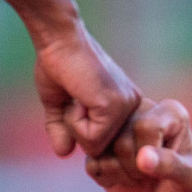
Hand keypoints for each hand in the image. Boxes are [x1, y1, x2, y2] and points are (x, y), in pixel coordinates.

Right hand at [32, 16, 139, 157]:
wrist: (59, 37)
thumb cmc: (57, 64)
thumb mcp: (59, 103)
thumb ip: (62, 129)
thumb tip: (63, 153)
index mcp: (126, 107)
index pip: (103, 143)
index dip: (79, 129)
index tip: (75, 100)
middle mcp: (133, 109)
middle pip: (100, 148)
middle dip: (76, 128)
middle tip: (74, 97)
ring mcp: (127, 108)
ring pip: (95, 146)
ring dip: (73, 124)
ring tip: (76, 95)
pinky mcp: (115, 108)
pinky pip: (91, 137)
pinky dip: (73, 121)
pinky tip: (77, 96)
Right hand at [86, 99, 191, 191]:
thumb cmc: (184, 190)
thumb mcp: (190, 180)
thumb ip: (172, 165)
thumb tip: (143, 157)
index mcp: (170, 111)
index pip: (145, 127)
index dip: (151, 155)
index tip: (166, 167)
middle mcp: (141, 110)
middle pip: (121, 140)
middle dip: (135, 168)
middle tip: (151, 175)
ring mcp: (116, 126)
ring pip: (101, 150)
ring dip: (121, 174)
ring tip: (139, 176)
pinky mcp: (98, 145)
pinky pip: (91, 164)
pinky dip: (107, 178)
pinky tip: (123, 178)